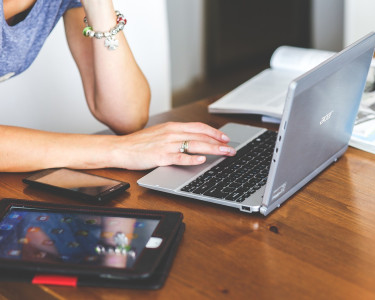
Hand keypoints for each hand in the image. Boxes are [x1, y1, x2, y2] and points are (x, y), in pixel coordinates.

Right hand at [110, 122, 235, 169]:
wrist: (120, 148)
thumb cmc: (140, 143)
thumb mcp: (160, 134)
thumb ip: (176, 135)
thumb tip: (194, 140)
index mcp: (172, 127)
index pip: (199, 127)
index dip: (214, 132)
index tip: (225, 138)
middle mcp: (172, 133)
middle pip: (201, 136)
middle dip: (219, 143)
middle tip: (231, 149)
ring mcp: (166, 145)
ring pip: (194, 145)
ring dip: (212, 149)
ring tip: (224, 153)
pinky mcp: (160, 156)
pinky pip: (179, 157)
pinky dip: (192, 158)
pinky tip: (202, 160)